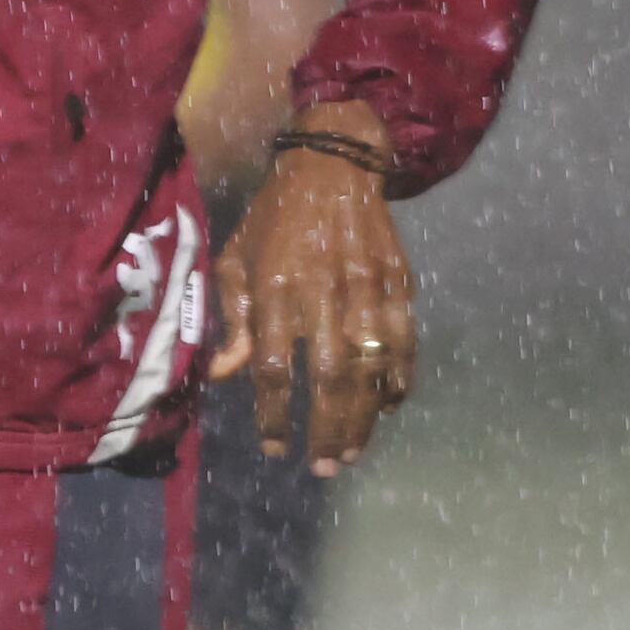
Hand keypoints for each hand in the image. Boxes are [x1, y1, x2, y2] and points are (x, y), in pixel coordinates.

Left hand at [207, 97, 416, 473]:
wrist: (333, 162)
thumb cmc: (275, 216)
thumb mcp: (237, 258)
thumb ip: (233, 318)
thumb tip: (224, 374)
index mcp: (275, 287)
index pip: (273, 366)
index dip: (273, 414)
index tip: (275, 447)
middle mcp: (322, 292)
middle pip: (328, 377)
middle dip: (326, 429)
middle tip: (323, 467)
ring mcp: (366, 288)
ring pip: (370, 367)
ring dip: (363, 417)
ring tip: (352, 452)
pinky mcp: (397, 282)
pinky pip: (405, 341)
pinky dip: (400, 378)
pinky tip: (389, 406)